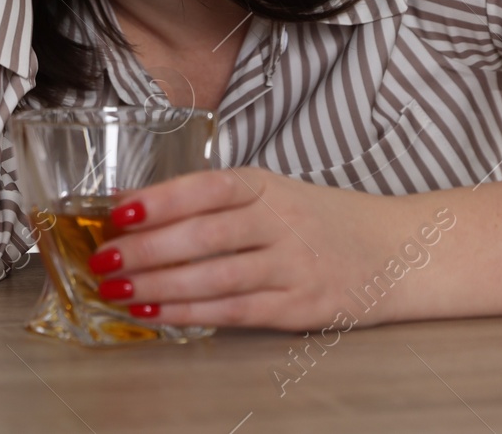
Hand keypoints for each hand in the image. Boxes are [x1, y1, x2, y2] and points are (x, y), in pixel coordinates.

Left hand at [86, 167, 447, 331]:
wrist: (397, 252)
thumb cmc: (319, 219)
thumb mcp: (266, 193)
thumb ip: (202, 198)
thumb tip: (126, 198)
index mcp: (265, 186)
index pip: (207, 188)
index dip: (160, 200)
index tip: (118, 212)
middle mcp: (279, 222)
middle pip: (205, 236)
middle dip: (147, 250)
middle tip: (103, 260)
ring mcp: (292, 266)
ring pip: (215, 277)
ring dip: (159, 287)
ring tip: (118, 290)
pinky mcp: (299, 307)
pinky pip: (235, 311)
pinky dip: (191, 314)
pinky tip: (157, 315)